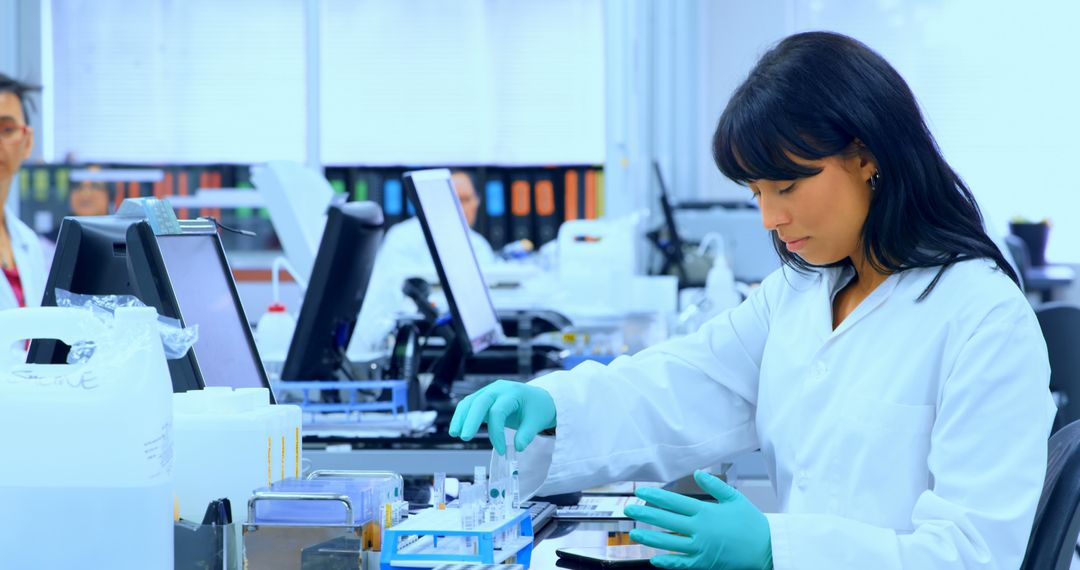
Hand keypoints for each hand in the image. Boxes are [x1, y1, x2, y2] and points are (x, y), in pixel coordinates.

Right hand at [447, 379, 555, 454]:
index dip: (496, 432)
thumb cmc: (538, 408)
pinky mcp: (484, 398)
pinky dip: (463, 415)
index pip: (498, 412)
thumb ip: (527, 434)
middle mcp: (498, 389)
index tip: (502, 450)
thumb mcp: (537, 421)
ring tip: (455, 433)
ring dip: (461, 417)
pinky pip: (470, 405)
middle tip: (464, 437)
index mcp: (512, 393)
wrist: (538, 398)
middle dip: (470, 420)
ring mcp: (489, 392)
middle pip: (479, 402)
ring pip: (470, 401)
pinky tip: (458, 428)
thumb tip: (518, 447)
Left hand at [626, 470, 772, 569]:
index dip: (655, 497)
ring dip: (650, 538)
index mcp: (706, 512)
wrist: (768, 548)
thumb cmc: (752, 523)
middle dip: (646, 514)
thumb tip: (697, 473)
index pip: (674, 502)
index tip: (640, 492)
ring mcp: (701, 548)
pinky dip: (668, 562)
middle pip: (667, 520)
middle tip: (628, 509)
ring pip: (669, 543)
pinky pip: (682, 563)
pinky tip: (655, 559)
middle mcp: (700, 529)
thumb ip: (714, 485)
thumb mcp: (734, 499)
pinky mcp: (705, 563)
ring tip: (634, 533)